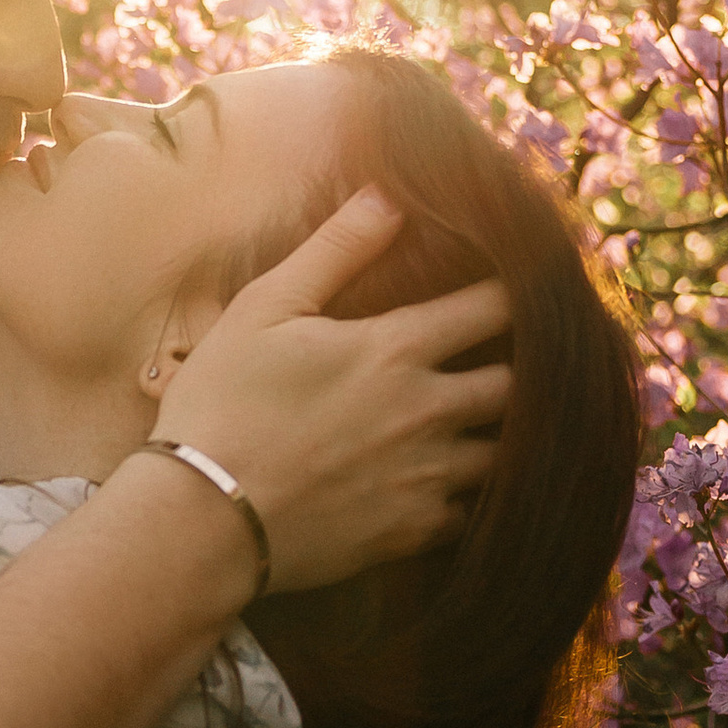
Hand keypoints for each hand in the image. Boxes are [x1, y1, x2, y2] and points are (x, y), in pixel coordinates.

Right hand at [157, 191, 510, 591]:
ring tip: (495, 423)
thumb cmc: (224, 403)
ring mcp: (425, 477)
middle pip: (516, 384)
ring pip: (506, 454)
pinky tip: (453, 485)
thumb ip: (335, 249)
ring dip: (504, 435)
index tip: (524, 283)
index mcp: (397, 350)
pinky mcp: (411, 532)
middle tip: (515, 357)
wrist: (203, 518)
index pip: (494, 307)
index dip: (519, 290)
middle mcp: (427, 411)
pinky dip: (469, 496)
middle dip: (523, 367)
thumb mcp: (265, 308)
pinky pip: (470, 513)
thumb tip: (391, 196)